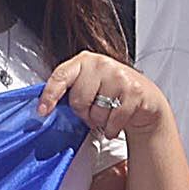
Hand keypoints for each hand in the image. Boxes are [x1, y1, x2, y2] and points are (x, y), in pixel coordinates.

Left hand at [39, 50, 167, 141]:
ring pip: (97, 112)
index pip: (61, 76)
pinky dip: (113, 128)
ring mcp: (119, 76)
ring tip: (108, 114)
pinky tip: (117, 122)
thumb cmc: (112, 93)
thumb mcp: (89, 86)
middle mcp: (101, 64)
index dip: (50, 95)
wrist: (146, 99)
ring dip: (101, 121)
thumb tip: (44, 108)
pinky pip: (113, 120)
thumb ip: (69, 91)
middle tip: (94, 111)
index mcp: (84, 61)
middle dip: (84, 113)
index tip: (43, 110)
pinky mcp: (134, 91)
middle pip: (79, 100)